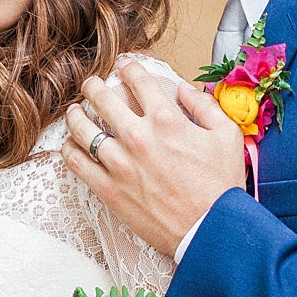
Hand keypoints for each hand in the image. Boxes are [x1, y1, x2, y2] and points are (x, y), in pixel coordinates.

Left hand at [62, 60, 245, 257]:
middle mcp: (139, 137)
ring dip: (75, 115)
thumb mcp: (227, 136)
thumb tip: (184, 90)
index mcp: (167, 120)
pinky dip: (69, 150)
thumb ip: (205, 106)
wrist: (211, 230)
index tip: (124, 67)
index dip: (128, 67)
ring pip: (82, 129)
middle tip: (92, 84)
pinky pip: (77, 163)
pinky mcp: (110, 190)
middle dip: (93, 85)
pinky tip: (71, 145)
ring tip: (75, 111)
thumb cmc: (221, 186)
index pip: (138, 80)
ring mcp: (121, 164)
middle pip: (102, 98)